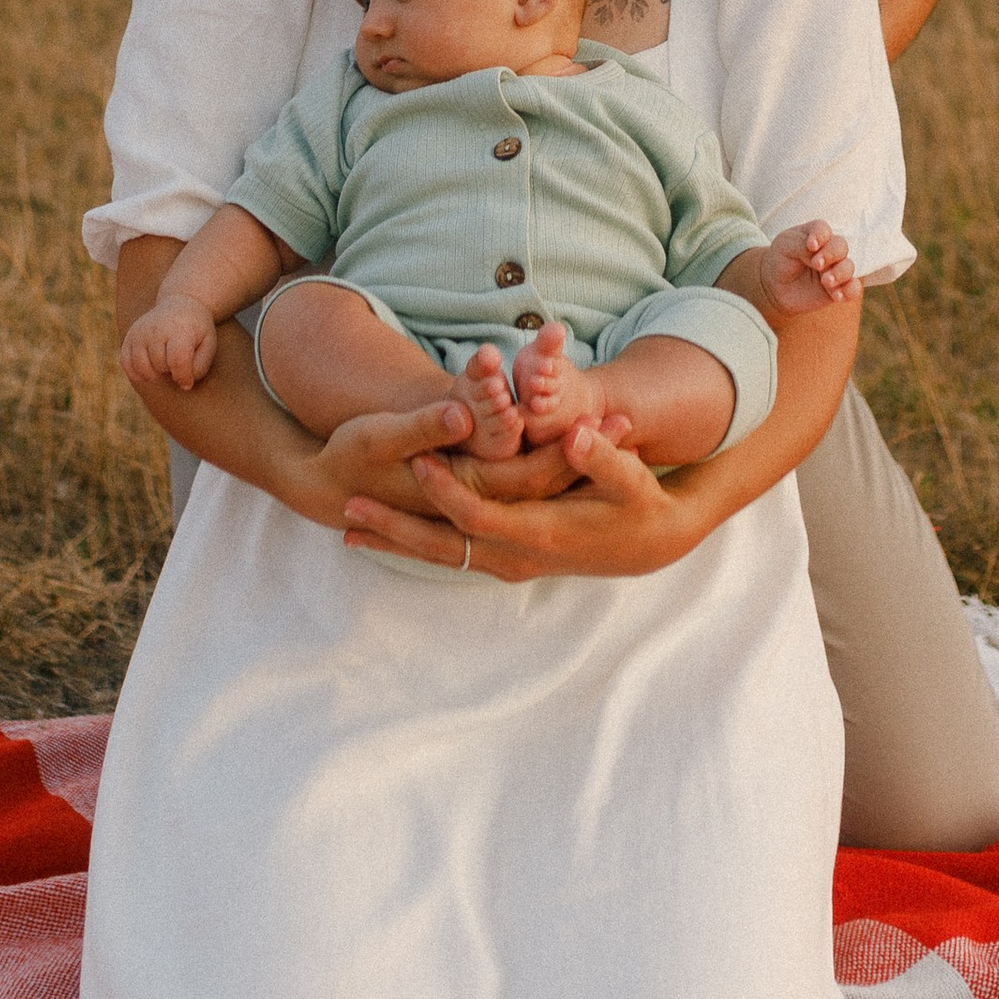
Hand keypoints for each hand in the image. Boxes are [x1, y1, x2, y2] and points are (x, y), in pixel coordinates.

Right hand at [121, 299, 218, 390]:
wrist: (181, 304)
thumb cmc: (197, 330)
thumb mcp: (208, 344)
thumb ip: (200, 366)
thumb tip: (184, 384)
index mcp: (180, 330)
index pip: (177, 361)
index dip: (183, 377)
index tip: (188, 382)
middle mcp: (156, 329)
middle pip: (160, 366)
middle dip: (171, 371)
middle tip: (177, 361)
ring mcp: (140, 332)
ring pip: (142, 368)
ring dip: (155, 374)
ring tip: (165, 365)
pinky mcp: (129, 337)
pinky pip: (126, 364)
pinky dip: (136, 373)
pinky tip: (150, 369)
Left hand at [345, 416, 700, 581]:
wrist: (650, 544)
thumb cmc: (641, 503)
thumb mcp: (632, 480)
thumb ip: (602, 457)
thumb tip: (574, 436)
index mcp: (542, 533)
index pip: (480, 517)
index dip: (447, 492)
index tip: (415, 462)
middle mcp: (517, 556)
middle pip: (444, 547)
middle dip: (396, 529)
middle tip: (348, 509)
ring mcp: (508, 562)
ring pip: (441, 555)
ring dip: (396, 540)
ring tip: (347, 526)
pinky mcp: (505, 557)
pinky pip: (452, 553)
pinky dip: (418, 543)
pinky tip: (385, 534)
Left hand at [761, 221, 860, 316]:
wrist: (776, 287)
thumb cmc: (781, 260)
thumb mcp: (785, 247)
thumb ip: (801, 245)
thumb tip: (816, 250)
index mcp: (815, 234)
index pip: (823, 229)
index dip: (820, 236)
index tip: (810, 246)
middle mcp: (828, 250)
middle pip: (841, 246)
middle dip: (831, 254)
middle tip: (817, 264)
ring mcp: (835, 269)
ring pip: (848, 267)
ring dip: (840, 273)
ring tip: (826, 282)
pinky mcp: (838, 288)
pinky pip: (853, 289)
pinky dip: (850, 291)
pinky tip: (838, 296)